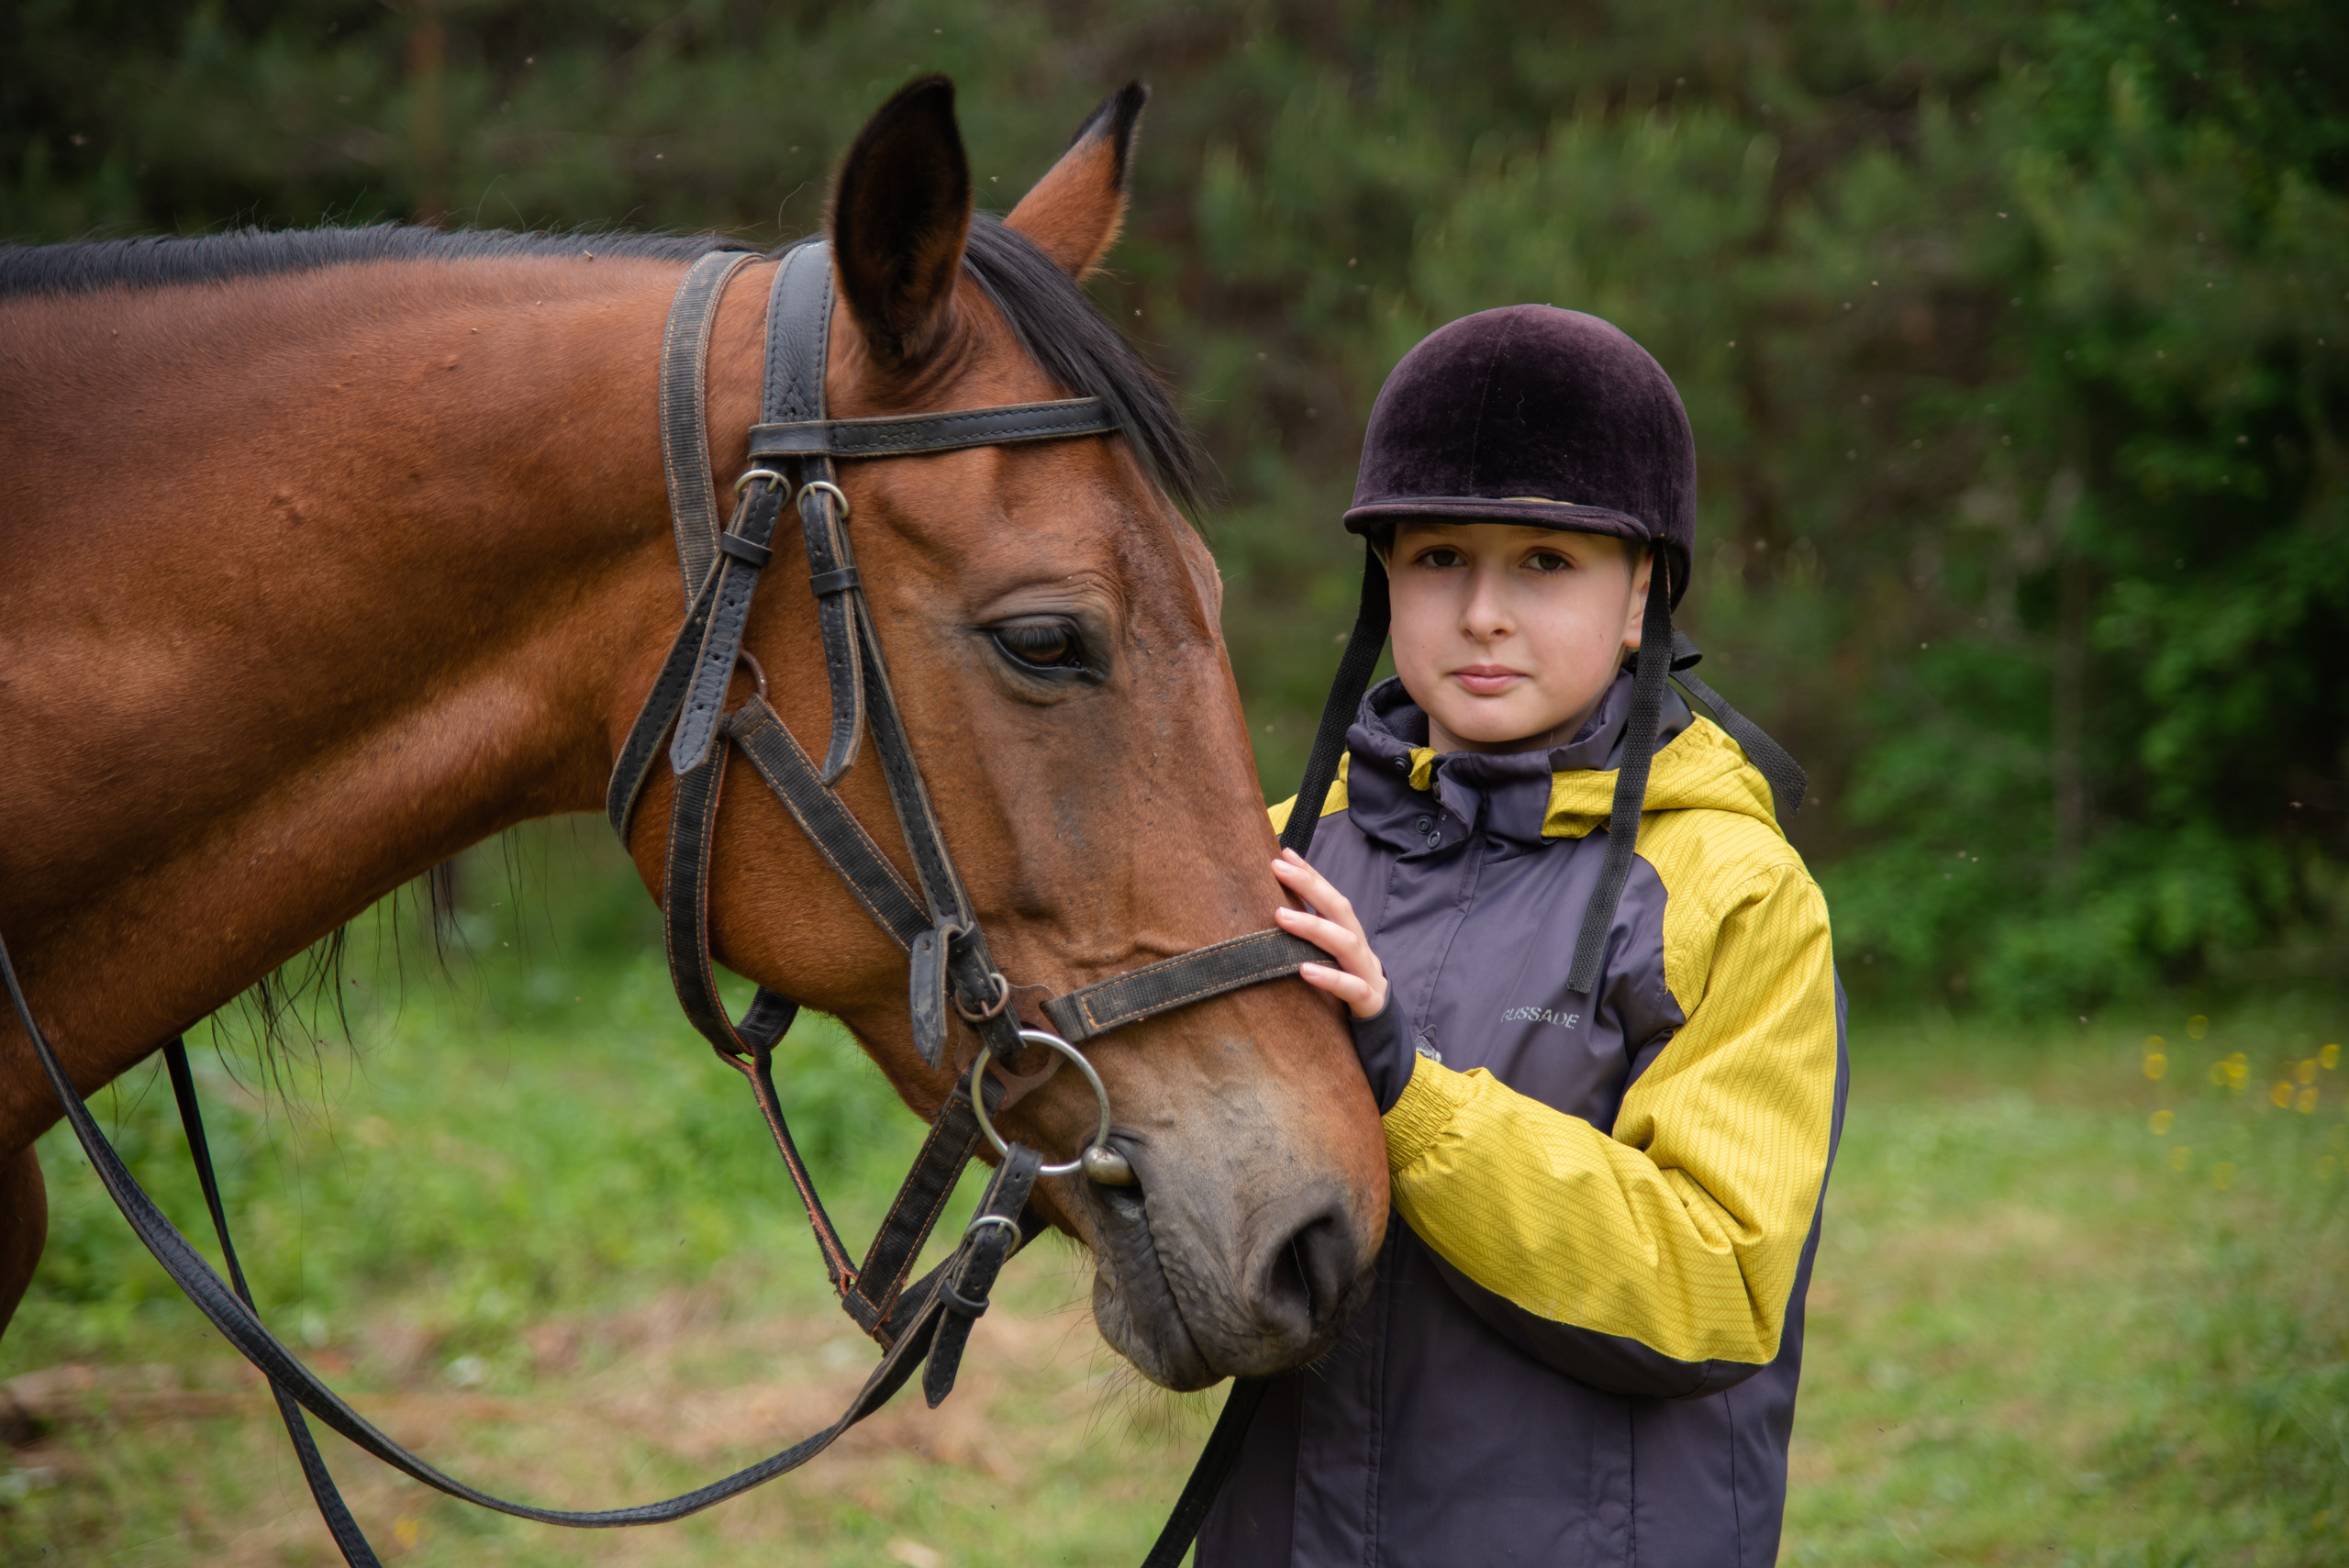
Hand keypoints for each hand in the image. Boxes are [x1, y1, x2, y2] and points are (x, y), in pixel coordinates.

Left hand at [1273, 849, 1388, 1019]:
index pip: (1330, 897)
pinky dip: (1330, 977)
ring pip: (1346, 944)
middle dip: (1310, 885)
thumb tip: (1271, 914)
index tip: (1283, 854)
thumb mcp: (1329, 959)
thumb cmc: (1347, 986)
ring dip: (1313, 927)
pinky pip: (1351, 988)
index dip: (1310, 874)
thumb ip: (1310, 939)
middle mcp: (1359, 948)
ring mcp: (1366, 973)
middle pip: (1339, 910)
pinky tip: (1304, 970)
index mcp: (1349, 935)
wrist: (1381, 1027)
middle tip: (1277, 868)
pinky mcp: (1368, 1001)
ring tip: (1281, 916)